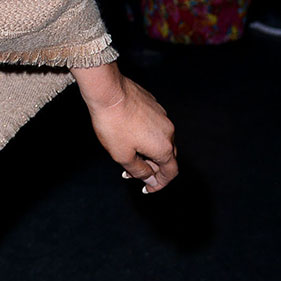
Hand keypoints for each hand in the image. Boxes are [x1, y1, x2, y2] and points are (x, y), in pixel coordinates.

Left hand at [73, 64, 177, 193]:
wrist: (109, 92)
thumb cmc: (113, 125)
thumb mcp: (122, 156)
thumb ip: (140, 171)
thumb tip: (151, 180)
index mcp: (164, 147)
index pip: (171, 172)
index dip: (160, 184)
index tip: (148, 189)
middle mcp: (169, 132)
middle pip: (167, 157)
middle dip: (152, 168)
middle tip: (132, 172)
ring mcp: (163, 117)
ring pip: (161, 140)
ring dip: (148, 151)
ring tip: (127, 152)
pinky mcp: (155, 106)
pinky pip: (155, 126)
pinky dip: (146, 136)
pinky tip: (128, 134)